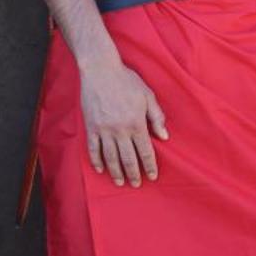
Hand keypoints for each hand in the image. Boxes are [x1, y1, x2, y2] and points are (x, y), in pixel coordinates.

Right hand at [81, 54, 167, 186]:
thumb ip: (156, 117)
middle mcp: (120, 130)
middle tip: (136, 184)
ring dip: (116, 172)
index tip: (152, 176)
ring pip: (110, 157)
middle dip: (133, 174)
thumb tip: (164, 136)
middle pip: (128, 158)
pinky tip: (101, 169)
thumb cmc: (126, 81)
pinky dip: (97, 161)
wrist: (100, 70)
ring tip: (120, 181)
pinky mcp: (91, 127)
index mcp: (136, 123)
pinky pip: (93, 149)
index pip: (145, 151)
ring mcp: (104, 130)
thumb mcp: (147, 96)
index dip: (149, 166)